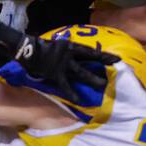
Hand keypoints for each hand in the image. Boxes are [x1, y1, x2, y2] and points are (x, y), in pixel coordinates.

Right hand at [0, 25, 116, 103]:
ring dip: (92, 79)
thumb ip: (69, 50)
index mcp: (71, 46)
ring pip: (81, 72)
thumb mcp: (58, 45)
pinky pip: (66, 86)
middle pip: (90, 59)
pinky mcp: (56, 74)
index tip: (116, 59)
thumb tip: (78, 52)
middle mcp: (70, 54)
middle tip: (117, 67)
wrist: (28, 50)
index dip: (103, 55)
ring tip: (103, 85)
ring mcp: (63, 65)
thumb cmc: (43, 47)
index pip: (91, 51)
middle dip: (103, 63)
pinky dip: (72, 93)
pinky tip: (79, 100)